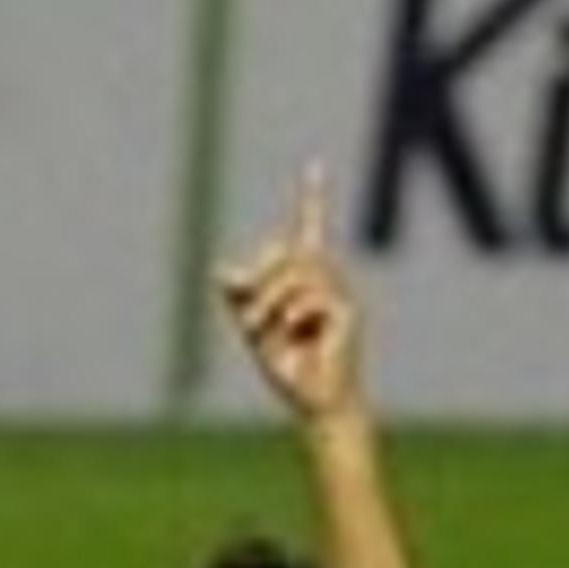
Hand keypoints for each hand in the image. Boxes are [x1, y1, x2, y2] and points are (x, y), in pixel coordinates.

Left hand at [217, 163, 366, 421]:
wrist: (313, 402)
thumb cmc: (290, 368)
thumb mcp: (256, 330)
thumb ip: (243, 299)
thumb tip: (221, 269)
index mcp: (307, 281)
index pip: (310, 231)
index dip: (312, 199)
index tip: (314, 165)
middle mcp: (327, 280)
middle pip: (291, 251)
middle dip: (261, 276)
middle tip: (248, 315)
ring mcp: (340, 294)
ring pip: (298, 272)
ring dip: (268, 299)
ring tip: (259, 330)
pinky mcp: (347, 312)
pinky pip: (310, 296)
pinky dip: (292, 313)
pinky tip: (293, 331)